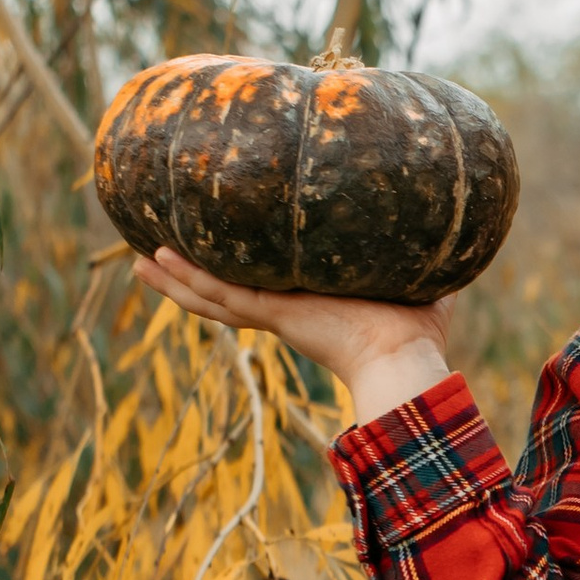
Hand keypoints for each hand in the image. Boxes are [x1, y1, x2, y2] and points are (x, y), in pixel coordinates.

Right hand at [132, 246, 451, 423]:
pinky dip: (186, 279)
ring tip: (139, 259)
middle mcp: (284, 309)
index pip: (262, 286)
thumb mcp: (414, 279)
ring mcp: (273, 312)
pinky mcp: (271, 313)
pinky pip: (219, 293)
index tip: (217, 253)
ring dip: (173, 279)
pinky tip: (154, 260)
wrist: (405, 357)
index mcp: (309, 303)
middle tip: (154, 257)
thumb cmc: (416, 329)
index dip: (236, 271)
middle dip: (188, 278)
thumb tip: (441, 222)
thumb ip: (416, 253)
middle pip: (222, 293)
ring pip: (208, 294)